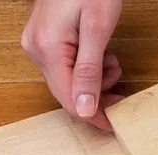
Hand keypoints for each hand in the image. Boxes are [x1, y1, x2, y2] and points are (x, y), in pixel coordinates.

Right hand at [21, 0, 122, 129]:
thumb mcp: (98, 28)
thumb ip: (90, 71)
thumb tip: (85, 109)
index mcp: (47, 49)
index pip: (70, 100)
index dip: (94, 115)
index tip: (115, 123)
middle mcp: (36, 49)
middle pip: (67, 92)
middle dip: (97, 96)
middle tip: (121, 89)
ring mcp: (38, 43)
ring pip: (68, 79)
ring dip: (94, 81)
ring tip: (113, 65)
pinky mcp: (44, 38)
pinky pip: (65, 65)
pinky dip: (86, 68)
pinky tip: (102, 58)